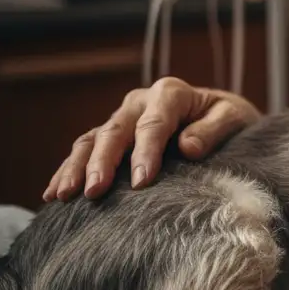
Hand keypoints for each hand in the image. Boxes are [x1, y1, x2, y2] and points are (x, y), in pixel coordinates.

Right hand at [44, 77, 261, 201]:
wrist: (224, 116)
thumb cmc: (231, 118)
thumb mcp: (234, 117)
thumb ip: (213, 129)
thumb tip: (188, 147)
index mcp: (171, 93)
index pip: (154, 124)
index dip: (145, 152)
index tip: (141, 182)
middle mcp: (141, 101)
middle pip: (115, 131)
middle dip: (102, 162)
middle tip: (94, 192)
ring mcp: (123, 118)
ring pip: (92, 140)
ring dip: (75, 167)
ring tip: (63, 196)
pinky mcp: (114, 135)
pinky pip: (84, 149)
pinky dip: (68, 169)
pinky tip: (53, 192)